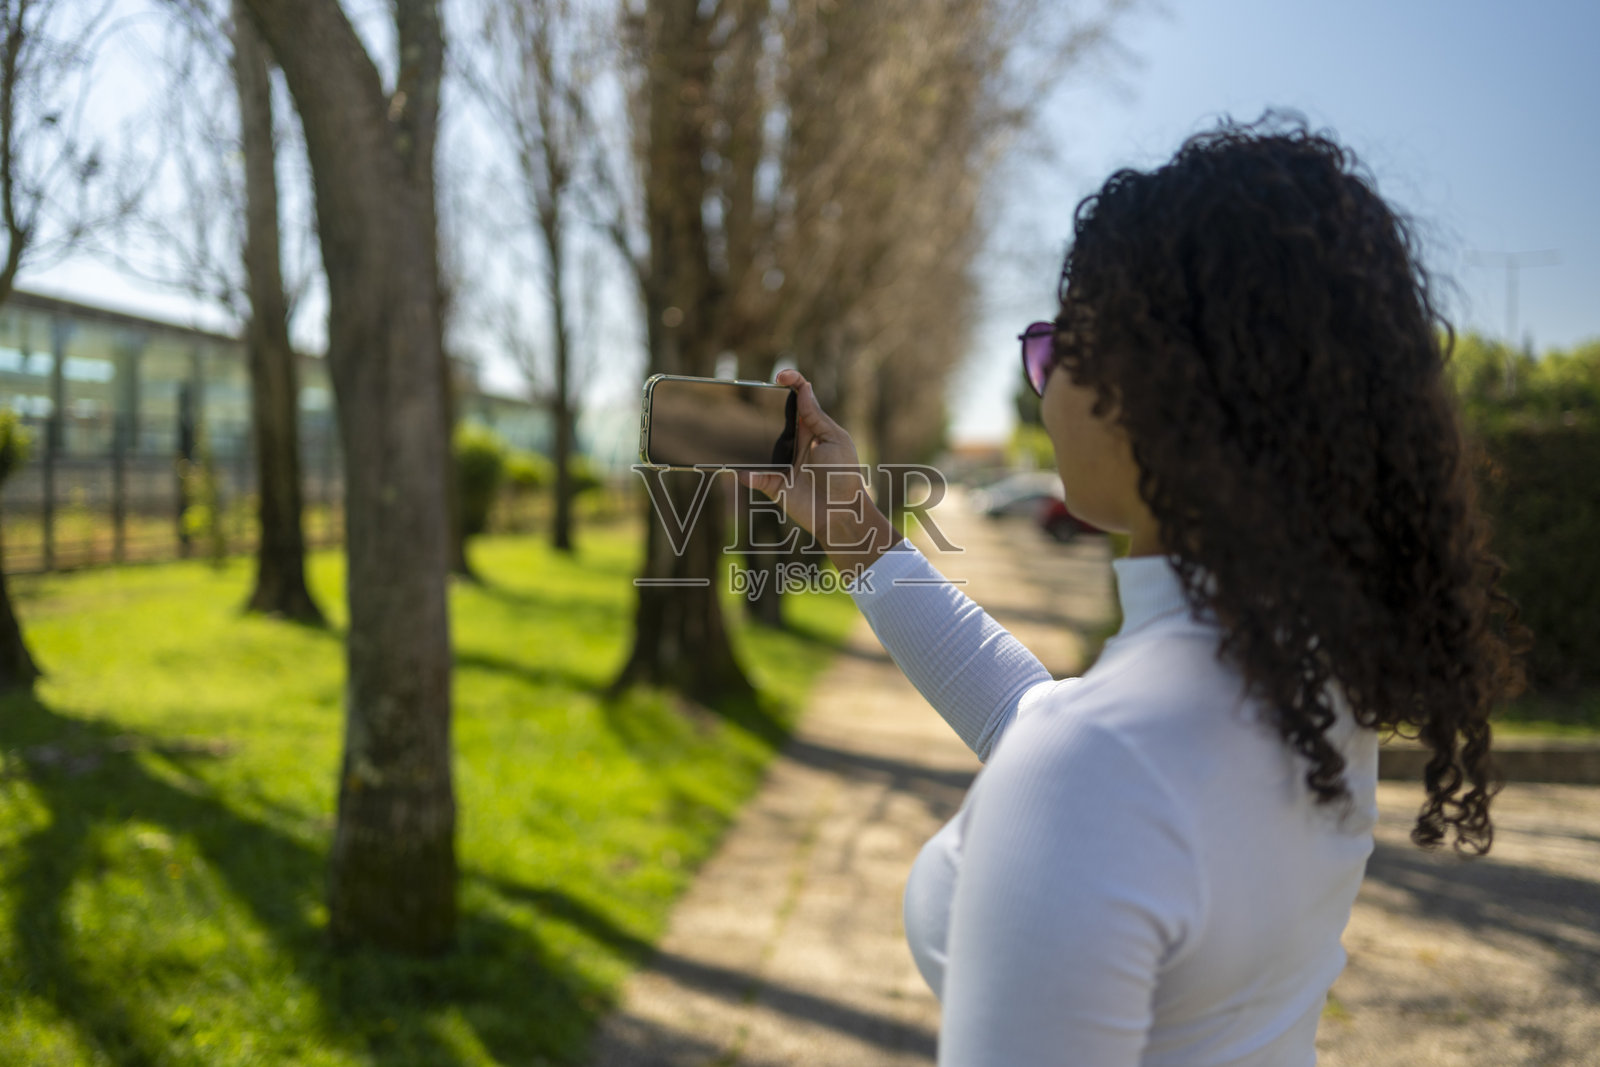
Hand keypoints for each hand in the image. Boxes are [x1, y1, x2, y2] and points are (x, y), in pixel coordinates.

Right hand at [736, 369, 901, 573]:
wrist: (842, 512)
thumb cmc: (844, 475)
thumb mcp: (835, 440)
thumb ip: (817, 417)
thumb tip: (804, 389)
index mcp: (811, 427)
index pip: (799, 397)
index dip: (790, 381)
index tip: (778, 377)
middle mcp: (793, 441)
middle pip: (772, 416)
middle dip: (761, 405)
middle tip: (749, 395)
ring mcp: (781, 462)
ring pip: (757, 445)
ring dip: (748, 440)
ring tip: (736, 432)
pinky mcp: (773, 484)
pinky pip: (755, 477)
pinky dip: (749, 476)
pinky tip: (745, 473)